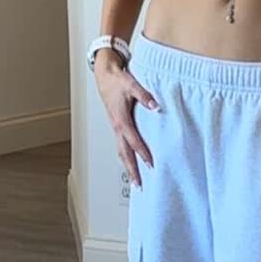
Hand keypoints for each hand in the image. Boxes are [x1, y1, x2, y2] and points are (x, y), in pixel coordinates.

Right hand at [95, 55, 159, 187]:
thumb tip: (155, 106)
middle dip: (132, 170)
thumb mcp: (132, 85)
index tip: (151, 164)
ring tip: (136, 181)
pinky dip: (126, 158)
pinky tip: (132, 163)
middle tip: (139, 185)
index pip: (133, 141)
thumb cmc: (117, 81)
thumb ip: (144, 96)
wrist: (105, 76)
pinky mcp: (117, 127)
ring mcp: (116, 129)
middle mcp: (117, 127)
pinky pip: (121, 146)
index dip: (142, 153)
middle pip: (124, 154)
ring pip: (121, 152)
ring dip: (128, 167)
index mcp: (121, 119)